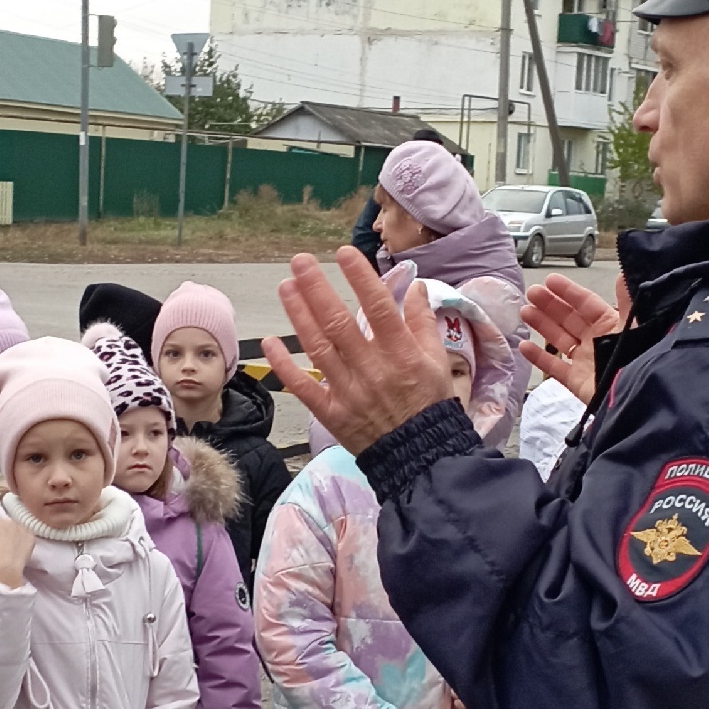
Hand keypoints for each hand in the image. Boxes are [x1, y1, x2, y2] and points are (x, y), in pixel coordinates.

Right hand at [0, 505, 34, 589]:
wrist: (6, 567)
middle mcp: (8, 520)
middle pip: (5, 523)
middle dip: (3, 530)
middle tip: (2, 543)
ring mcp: (21, 526)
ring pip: (17, 528)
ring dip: (14, 534)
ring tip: (12, 546)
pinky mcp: (30, 534)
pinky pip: (27, 535)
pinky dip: (24, 540)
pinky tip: (20, 548)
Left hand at [262, 248, 454, 456]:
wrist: (419, 455)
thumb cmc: (429, 404)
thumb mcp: (439, 362)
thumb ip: (423, 323)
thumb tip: (414, 287)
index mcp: (400, 354)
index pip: (378, 308)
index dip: (360, 278)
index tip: (344, 253)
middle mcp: (372, 369)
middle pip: (339, 323)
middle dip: (317, 289)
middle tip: (300, 262)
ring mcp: (348, 391)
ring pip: (318, 348)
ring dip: (299, 316)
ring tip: (286, 287)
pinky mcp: (331, 413)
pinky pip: (304, 387)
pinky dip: (285, 365)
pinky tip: (270, 342)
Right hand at [518, 275, 628, 406]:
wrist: (635, 397)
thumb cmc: (637, 359)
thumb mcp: (635, 326)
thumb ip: (627, 301)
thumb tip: (623, 274)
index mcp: (611, 325)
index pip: (586, 303)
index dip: (568, 291)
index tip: (550, 280)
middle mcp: (596, 341)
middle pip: (569, 318)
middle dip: (550, 305)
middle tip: (531, 293)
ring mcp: (585, 361)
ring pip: (559, 339)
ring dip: (542, 324)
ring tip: (525, 311)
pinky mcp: (576, 381)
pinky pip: (554, 367)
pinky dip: (538, 357)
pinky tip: (524, 346)